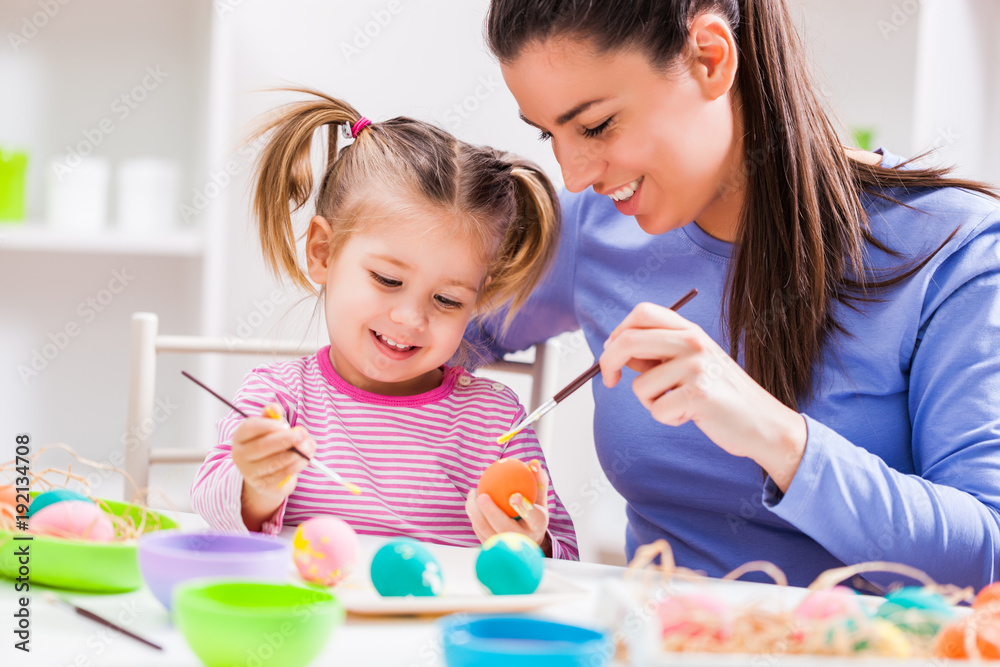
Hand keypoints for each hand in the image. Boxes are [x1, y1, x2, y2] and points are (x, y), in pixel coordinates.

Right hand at [232, 404, 315, 527]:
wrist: (266, 475)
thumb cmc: (269, 445)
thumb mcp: (269, 429)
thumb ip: (272, 417)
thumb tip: (274, 407)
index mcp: (240, 437)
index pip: (250, 428)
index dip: (269, 425)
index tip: (286, 424)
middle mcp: (241, 456)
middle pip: (262, 446)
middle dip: (286, 439)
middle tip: (303, 433)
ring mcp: (251, 473)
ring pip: (274, 462)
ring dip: (296, 453)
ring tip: (309, 446)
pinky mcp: (264, 486)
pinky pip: (282, 474)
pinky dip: (296, 465)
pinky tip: (304, 459)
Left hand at [465, 459, 551, 553]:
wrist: (527, 537)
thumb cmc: (534, 511)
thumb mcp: (539, 497)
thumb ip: (538, 480)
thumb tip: (533, 462)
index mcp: (537, 526)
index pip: (532, 517)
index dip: (523, 507)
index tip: (513, 495)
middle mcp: (522, 539)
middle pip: (504, 527)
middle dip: (492, 512)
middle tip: (482, 495)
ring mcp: (506, 545)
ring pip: (487, 531)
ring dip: (476, 513)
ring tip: (473, 494)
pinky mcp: (492, 546)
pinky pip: (479, 531)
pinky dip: (474, 517)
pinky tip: (471, 502)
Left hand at [599, 302, 806, 491]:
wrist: (764, 423)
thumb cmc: (721, 395)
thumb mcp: (691, 364)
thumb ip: (659, 354)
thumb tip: (615, 350)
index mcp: (690, 330)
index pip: (642, 313)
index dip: (618, 332)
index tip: (612, 353)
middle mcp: (693, 342)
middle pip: (629, 341)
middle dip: (608, 363)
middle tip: (610, 381)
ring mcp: (696, 366)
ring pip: (640, 386)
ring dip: (652, 403)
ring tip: (681, 404)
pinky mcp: (699, 394)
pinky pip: (657, 410)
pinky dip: (669, 419)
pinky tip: (692, 415)